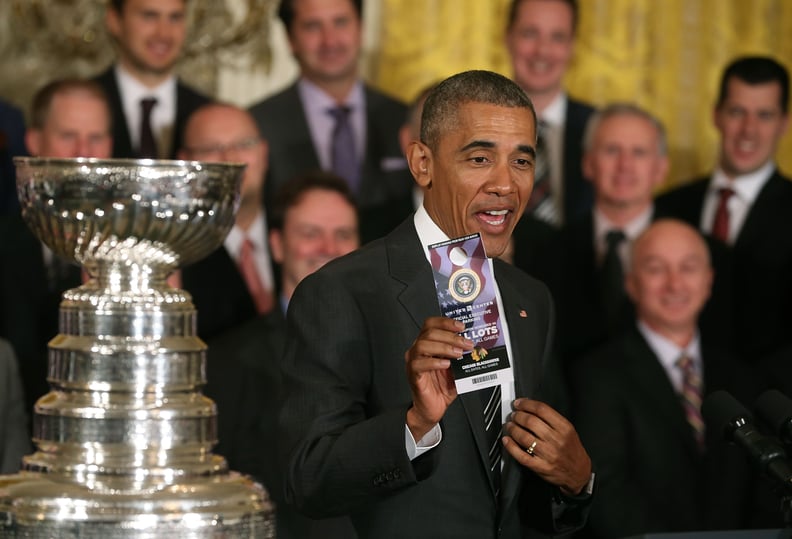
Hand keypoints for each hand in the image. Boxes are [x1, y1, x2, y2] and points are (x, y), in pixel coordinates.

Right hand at [405, 317, 471, 439]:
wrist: (433, 407)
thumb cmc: (442, 387)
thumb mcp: (457, 368)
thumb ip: (462, 356)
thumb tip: (475, 347)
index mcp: (429, 344)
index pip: (431, 324)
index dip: (446, 322)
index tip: (461, 326)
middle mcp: (419, 350)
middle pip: (429, 333)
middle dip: (451, 336)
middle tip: (466, 343)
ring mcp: (414, 361)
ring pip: (423, 345)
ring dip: (443, 347)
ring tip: (457, 354)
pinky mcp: (413, 374)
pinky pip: (418, 364)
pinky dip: (434, 362)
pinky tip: (446, 364)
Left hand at [502, 399, 591, 495]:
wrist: (579, 473)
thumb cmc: (572, 450)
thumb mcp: (569, 431)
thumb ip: (552, 419)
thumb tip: (530, 407)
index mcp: (564, 428)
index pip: (542, 410)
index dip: (526, 404)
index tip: (519, 403)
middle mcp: (557, 440)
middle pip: (531, 422)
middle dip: (518, 416)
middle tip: (514, 415)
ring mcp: (548, 454)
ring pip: (524, 437)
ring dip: (513, 429)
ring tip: (510, 426)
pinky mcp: (541, 467)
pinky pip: (521, 455)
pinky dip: (511, 446)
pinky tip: (507, 440)